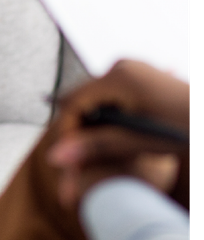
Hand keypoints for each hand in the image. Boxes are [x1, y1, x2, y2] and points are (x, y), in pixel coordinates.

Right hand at [47, 60, 188, 210]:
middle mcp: (121, 65)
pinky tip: (114, 145)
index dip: (68, 135)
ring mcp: (130, 69)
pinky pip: (110, 101)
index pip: (75, 103)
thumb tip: (56, 157)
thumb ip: (96, 147)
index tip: (67, 164)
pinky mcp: (138, 78)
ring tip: (95, 165)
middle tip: (77, 174)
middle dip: (79, 137)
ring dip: (93, 133)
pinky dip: (108, 125)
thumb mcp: (137, 141)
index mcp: (120, 76)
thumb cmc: (184, 128)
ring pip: (96, 105)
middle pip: (84, 104)